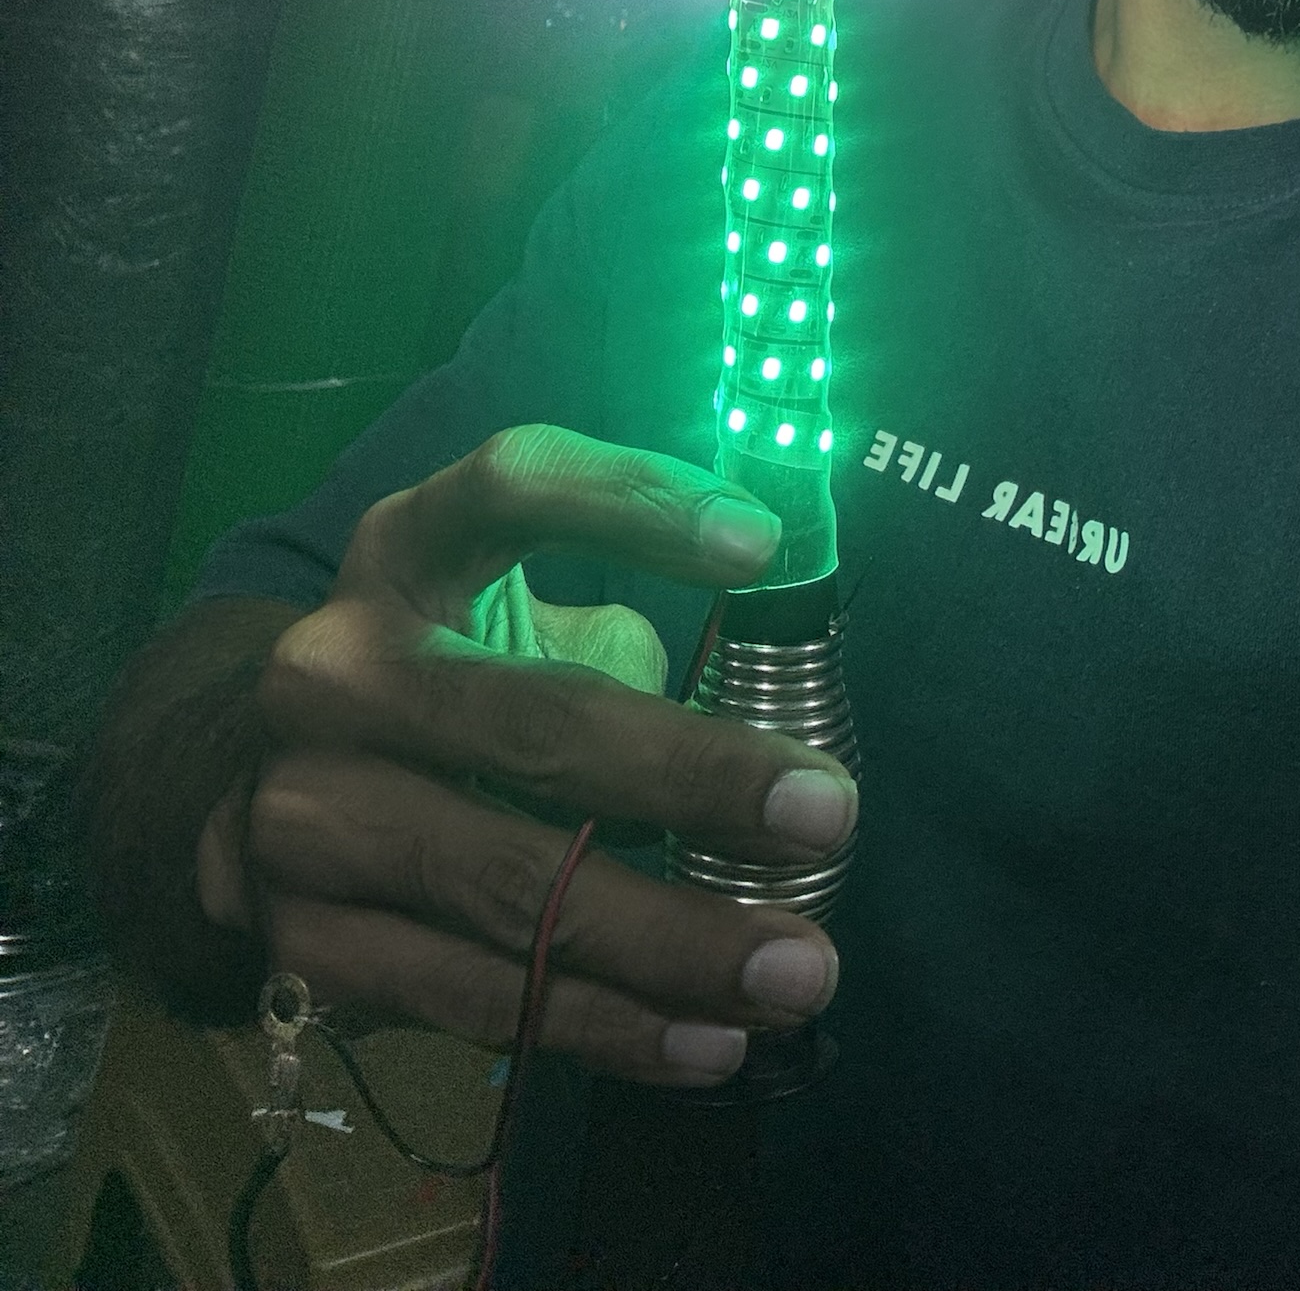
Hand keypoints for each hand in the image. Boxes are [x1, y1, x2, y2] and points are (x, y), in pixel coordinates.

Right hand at [196, 426, 856, 1087]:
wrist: (240, 782)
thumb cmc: (443, 670)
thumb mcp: (508, 608)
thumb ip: (623, 637)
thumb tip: (780, 705)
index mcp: (405, 550)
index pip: (512, 486)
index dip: (630, 501)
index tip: (761, 545)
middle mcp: (337, 669)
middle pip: (531, 720)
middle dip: (695, 775)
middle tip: (828, 814)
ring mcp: (306, 811)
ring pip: (512, 883)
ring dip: (674, 938)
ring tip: (799, 968)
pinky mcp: (303, 940)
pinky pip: (475, 996)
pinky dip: (605, 1027)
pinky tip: (711, 1043)